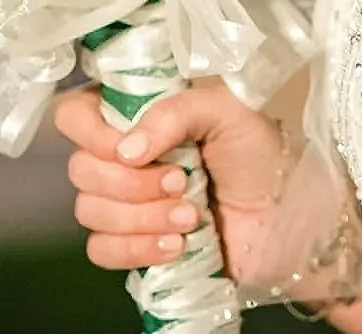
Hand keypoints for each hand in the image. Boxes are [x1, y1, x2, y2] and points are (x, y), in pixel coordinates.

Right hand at [55, 81, 289, 277]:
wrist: (286, 218)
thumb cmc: (261, 156)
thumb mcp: (229, 111)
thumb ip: (176, 112)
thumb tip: (126, 148)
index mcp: (139, 115)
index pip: (75, 115)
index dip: (91, 133)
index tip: (131, 148)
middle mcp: (124, 157)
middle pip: (81, 170)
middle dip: (133, 183)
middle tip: (182, 181)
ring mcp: (126, 204)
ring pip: (90, 212)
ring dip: (142, 217)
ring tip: (190, 216)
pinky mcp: (133, 244)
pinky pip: (101, 250)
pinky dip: (135, 248)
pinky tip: (175, 245)